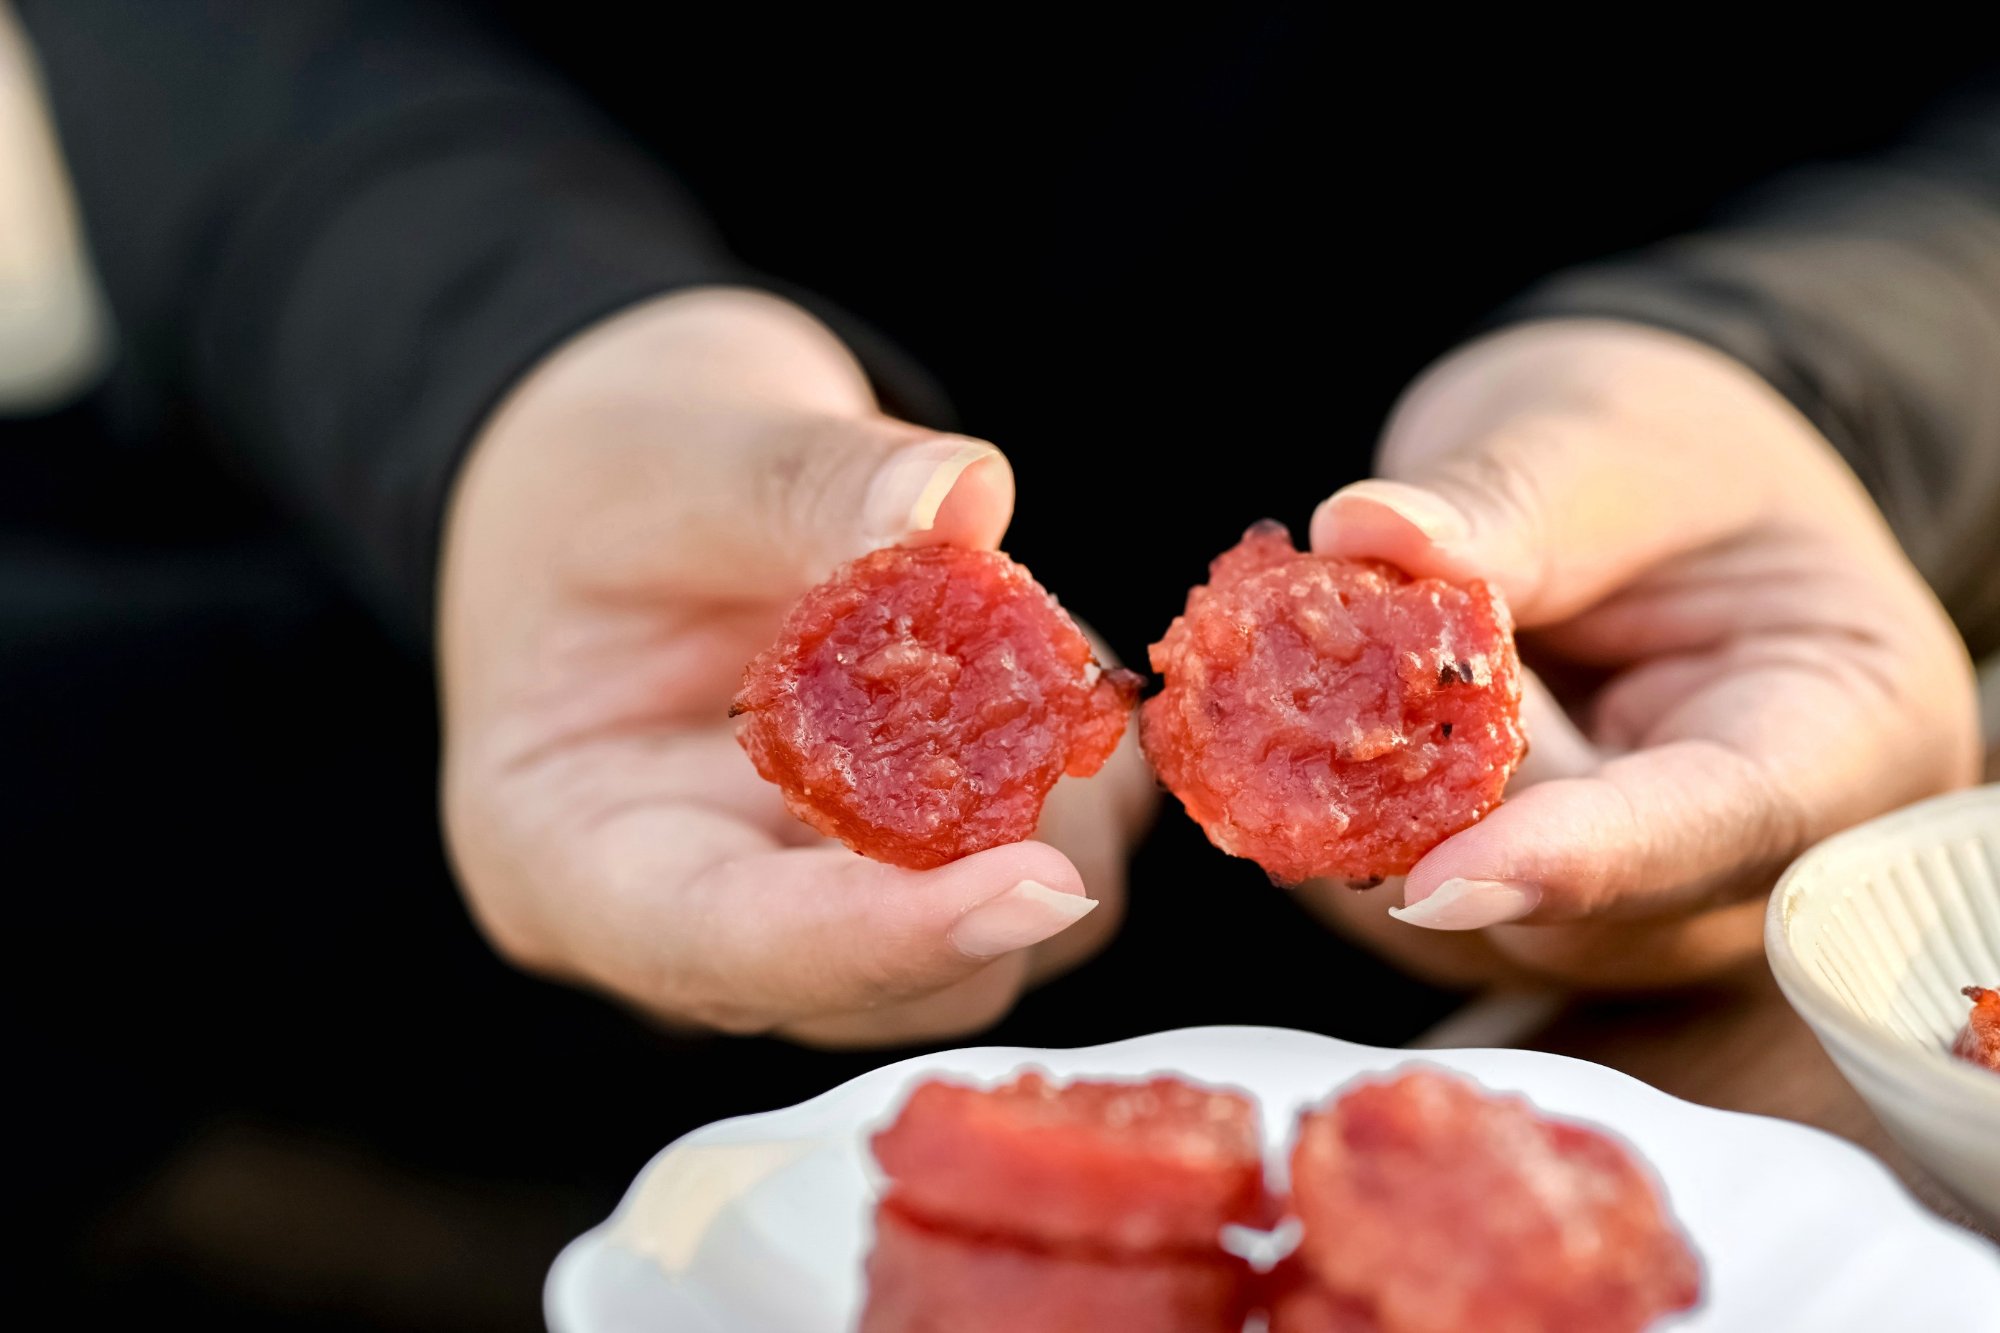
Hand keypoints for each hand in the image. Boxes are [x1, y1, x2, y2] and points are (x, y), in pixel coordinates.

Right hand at [437, 288, 1148, 1044]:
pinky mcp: (912, 892)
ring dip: (1056, 808)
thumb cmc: (607, 493)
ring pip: (991, 953)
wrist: (635, 507)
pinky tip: (1045, 671)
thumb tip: (969, 498)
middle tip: (1045, 670)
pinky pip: (1043, 888)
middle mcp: (696, 928)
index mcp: (568, 854)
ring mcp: (814, 923)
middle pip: (888, 984)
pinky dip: (1084, 789)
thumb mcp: (673, 458)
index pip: (726, 947)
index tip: (1034, 882)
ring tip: (1016, 637)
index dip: (884, 936)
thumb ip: (807, 483)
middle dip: (1001, 843)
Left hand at [1300, 321, 1979, 987]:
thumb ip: (1504, 500)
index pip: (1726, 826)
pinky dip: (1344, 817)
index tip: (1436, 877)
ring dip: (1369, 819)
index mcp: (1853, 728)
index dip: (1577, 860)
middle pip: (1590, 908)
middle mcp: (1756, 850)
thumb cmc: (1666, 447)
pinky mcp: (1531, 889)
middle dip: (1434, 825)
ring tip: (1304, 690)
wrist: (1633, 477)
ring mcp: (1638, 890)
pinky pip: (1425, 887)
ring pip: (1485, 922)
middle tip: (1294, 718)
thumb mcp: (1602, 438)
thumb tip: (1368, 531)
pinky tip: (1296, 732)